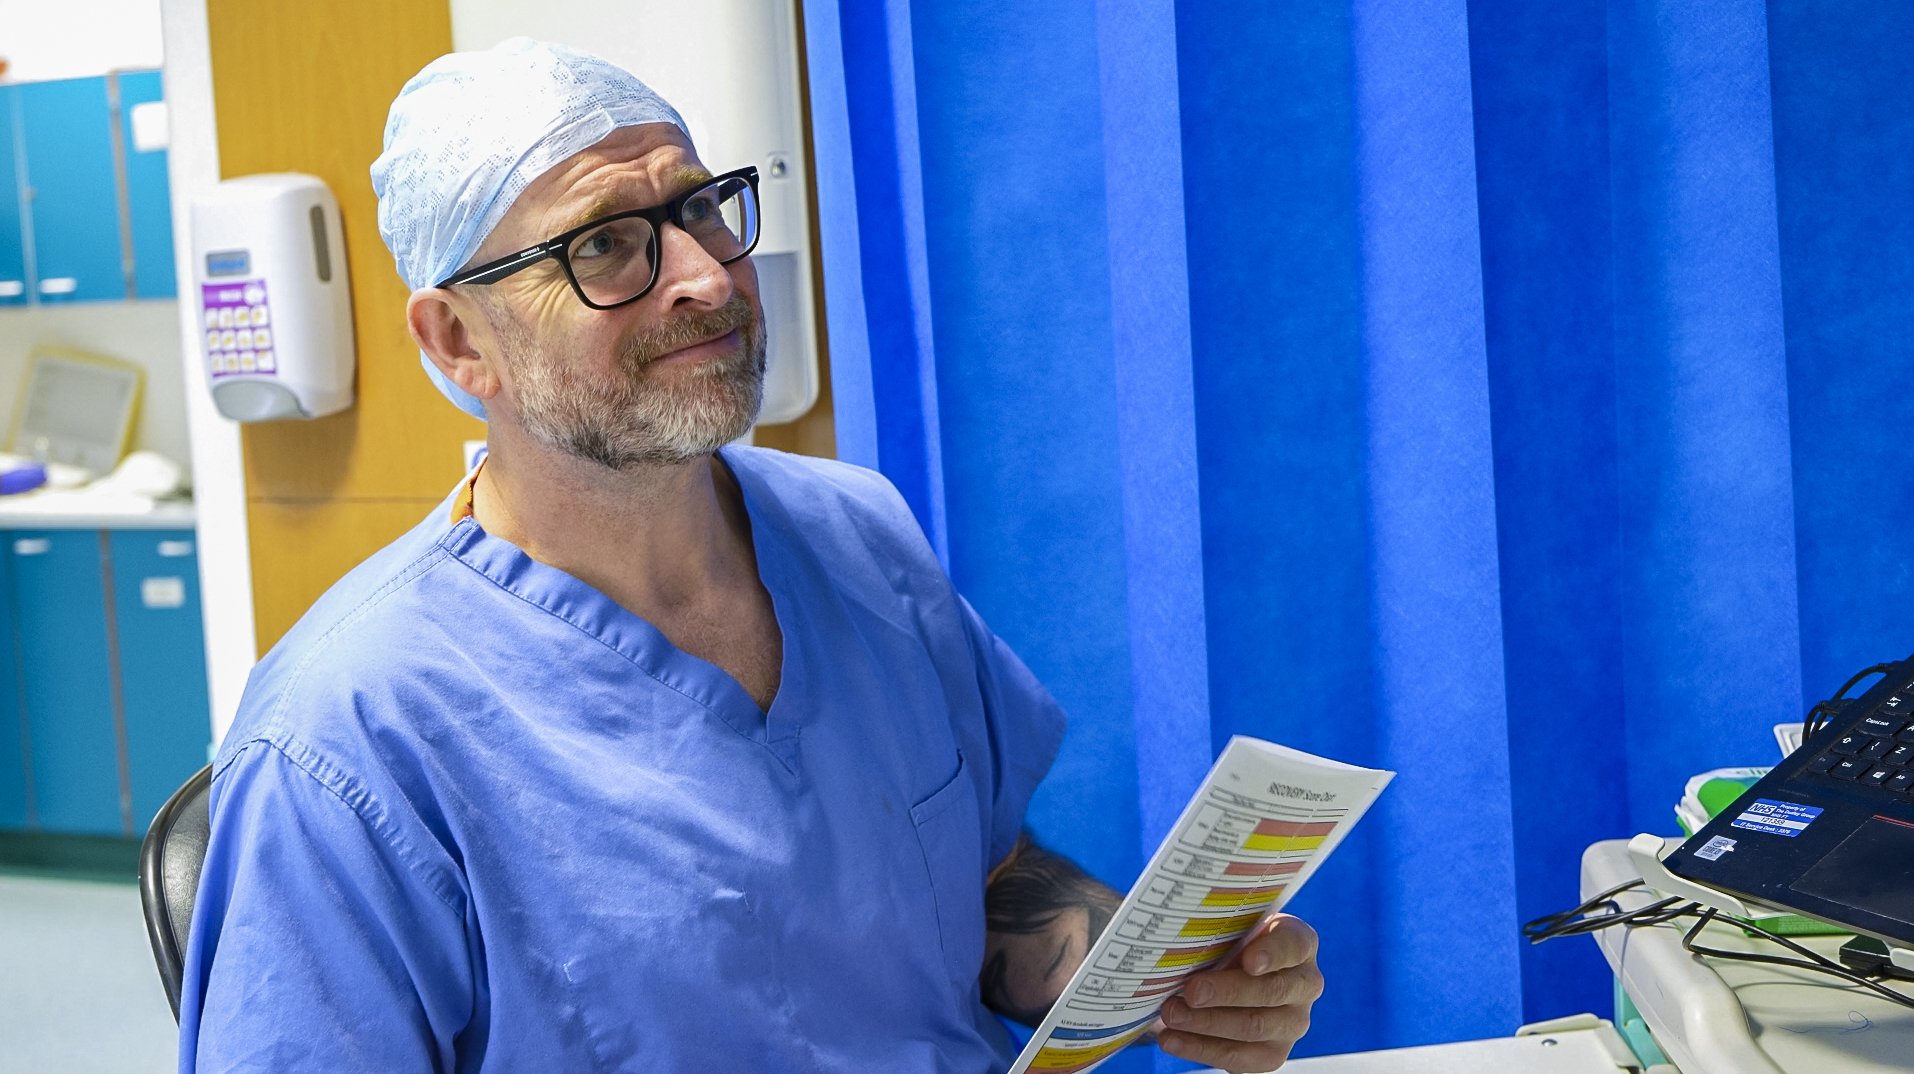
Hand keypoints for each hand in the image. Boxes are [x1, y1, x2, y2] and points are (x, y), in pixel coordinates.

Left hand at [1156, 914, 1322, 1072]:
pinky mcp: (1274, 1054)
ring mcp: (1293, 1022)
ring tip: (1170, 1013)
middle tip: (1189, 990)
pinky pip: (1239, 1057)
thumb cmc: (1227, 943)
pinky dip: (1200, 1048)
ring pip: (1254, 1027)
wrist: (1229, 976)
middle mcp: (1305, 984)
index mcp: (1299, 943)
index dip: (1273, 953)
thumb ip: (1218, 932)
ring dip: (1206, 1022)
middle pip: (1271, 991)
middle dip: (1226, 992)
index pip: (1293, 945)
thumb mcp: (1228, 928)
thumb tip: (1171, 938)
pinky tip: (1171, 1039)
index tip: (1248, 960)